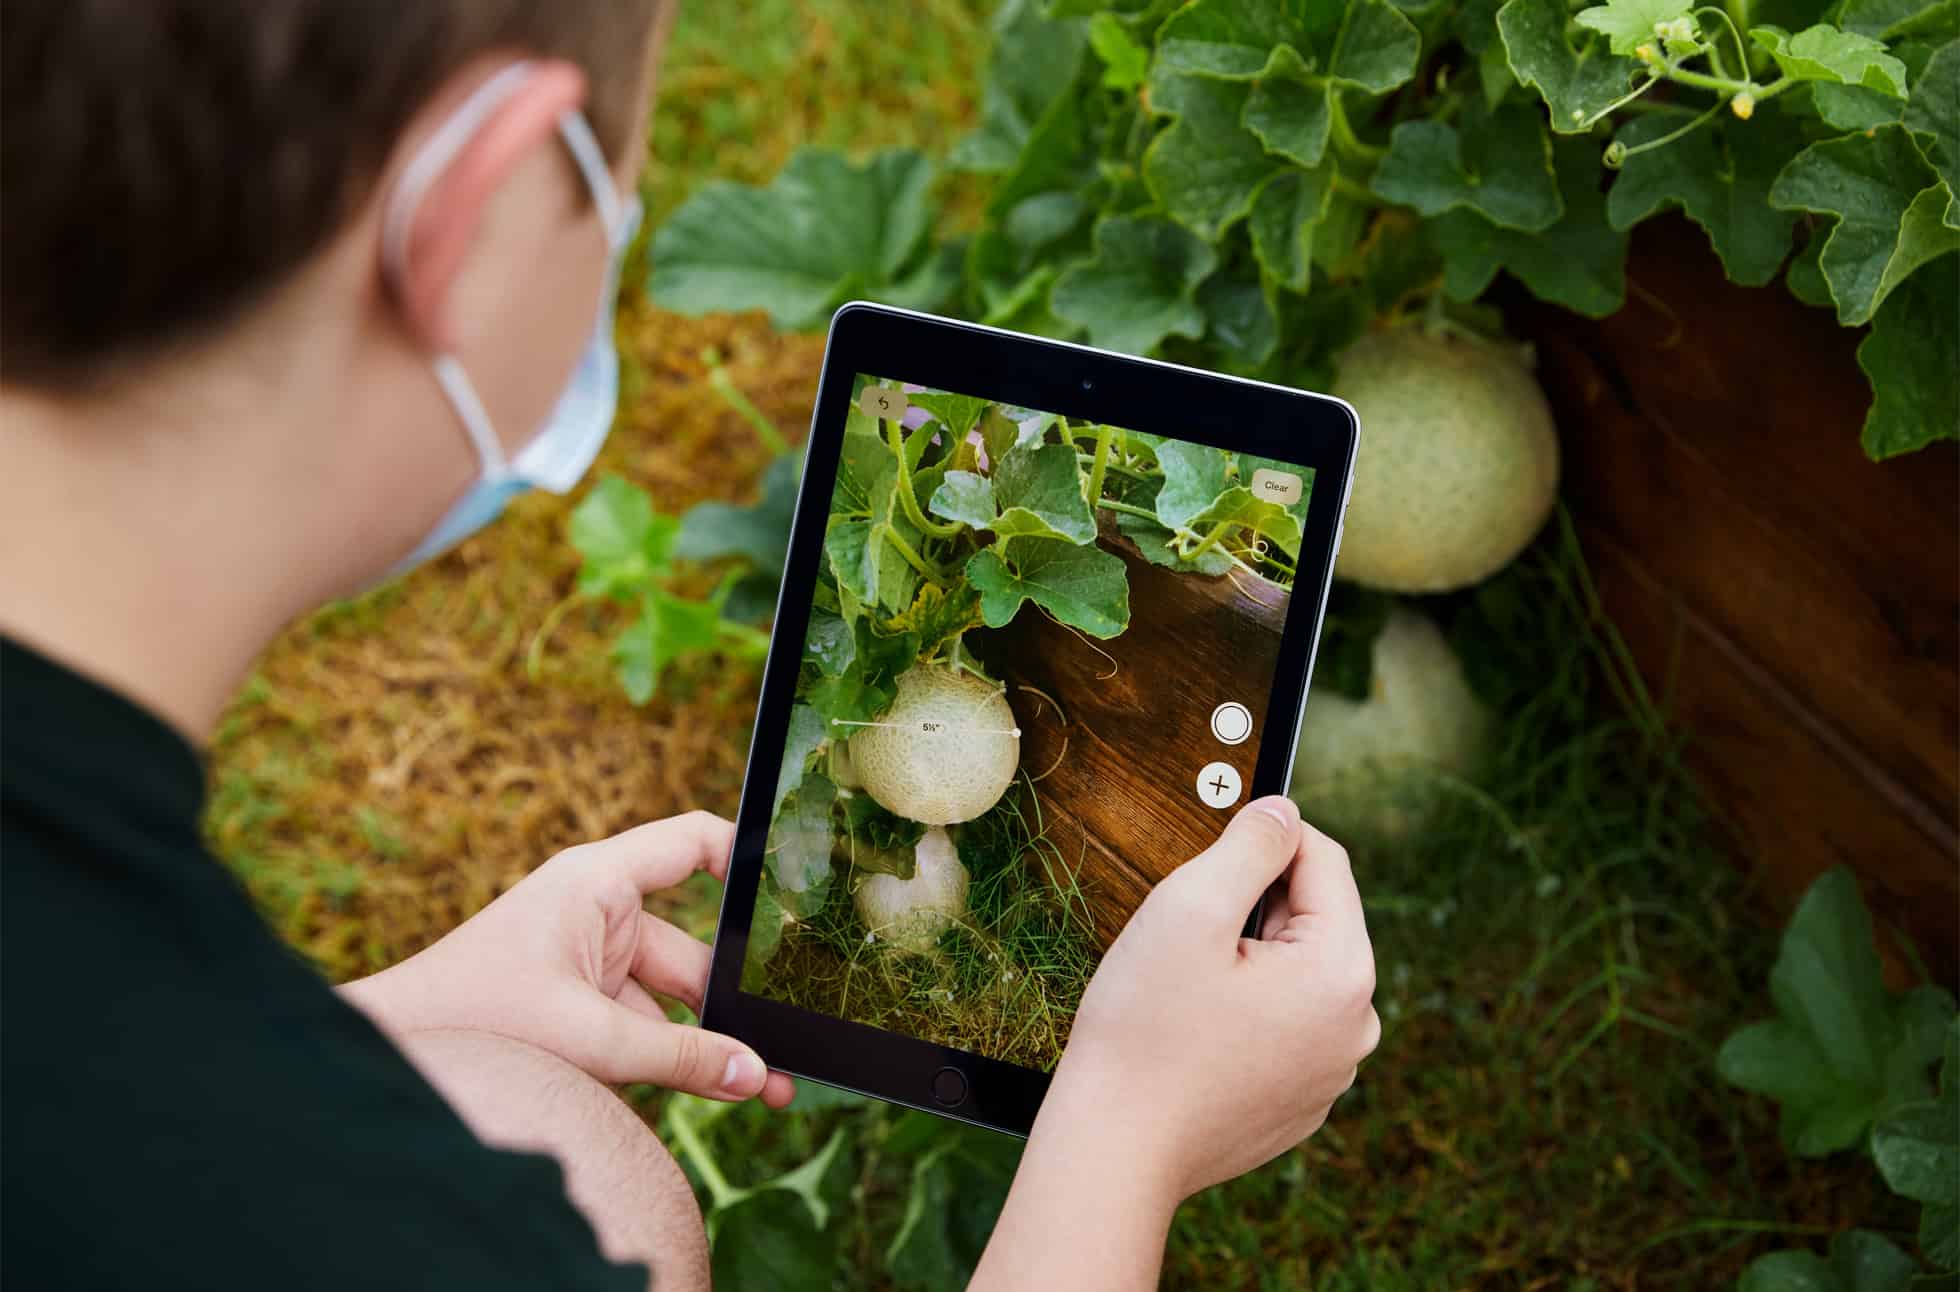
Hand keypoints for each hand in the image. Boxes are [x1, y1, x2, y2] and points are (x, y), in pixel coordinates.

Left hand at [340, 811, 794, 1106]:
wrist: (393, 1056)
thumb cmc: (473, 1020)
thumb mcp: (589, 1040)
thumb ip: (679, 1060)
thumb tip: (757, 1076)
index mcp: (598, 883)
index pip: (693, 842)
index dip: (747, 857)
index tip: (796, 892)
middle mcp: (598, 912)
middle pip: (694, 948)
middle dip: (737, 1005)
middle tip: (790, 1046)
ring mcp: (588, 961)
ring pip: (672, 1002)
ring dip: (710, 1046)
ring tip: (768, 1090)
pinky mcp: (578, 1007)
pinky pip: (644, 1030)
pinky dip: (675, 1062)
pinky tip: (717, 1094)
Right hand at [970, 797, 1376, 1290]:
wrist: (1115, 1153)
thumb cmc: (1144, 1031)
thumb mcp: (1191, 908)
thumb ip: (1249, 844)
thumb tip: (1283, 809)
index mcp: (1342, 971)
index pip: (1322, 858)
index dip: (1259, 842)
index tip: (1204, 867)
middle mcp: (1357, 1025)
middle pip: (1311, 918)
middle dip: (1249, 911)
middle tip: (1184, 945)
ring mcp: (1332, 1072)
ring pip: (1294, 973)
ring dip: (1246, 963)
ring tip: (1185, 996)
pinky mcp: (1301, 1103)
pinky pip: (1282, 1027)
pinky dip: (1243, 1016)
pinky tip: (1193, 1039)